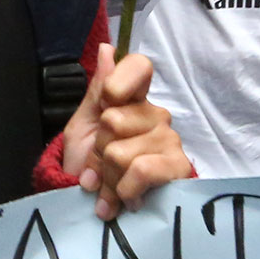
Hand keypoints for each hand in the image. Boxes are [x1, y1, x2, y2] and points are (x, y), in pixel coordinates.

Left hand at [60, 43, 194, 219]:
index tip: (106, 104)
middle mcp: (156, 115)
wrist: (95, 210)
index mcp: (132, 100)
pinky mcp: (178, 169)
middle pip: (113, 119)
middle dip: (96, 150)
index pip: (139, 67)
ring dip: (106, 178)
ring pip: (121, 151)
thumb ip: (96, 91)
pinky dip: (123, 189)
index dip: (118, 82)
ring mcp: (170, 141)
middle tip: (99, 166)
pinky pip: (142, 169)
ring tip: (108, 188)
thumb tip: (107, 48)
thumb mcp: (81, 128)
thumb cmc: (88, 167)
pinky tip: (125, 199)